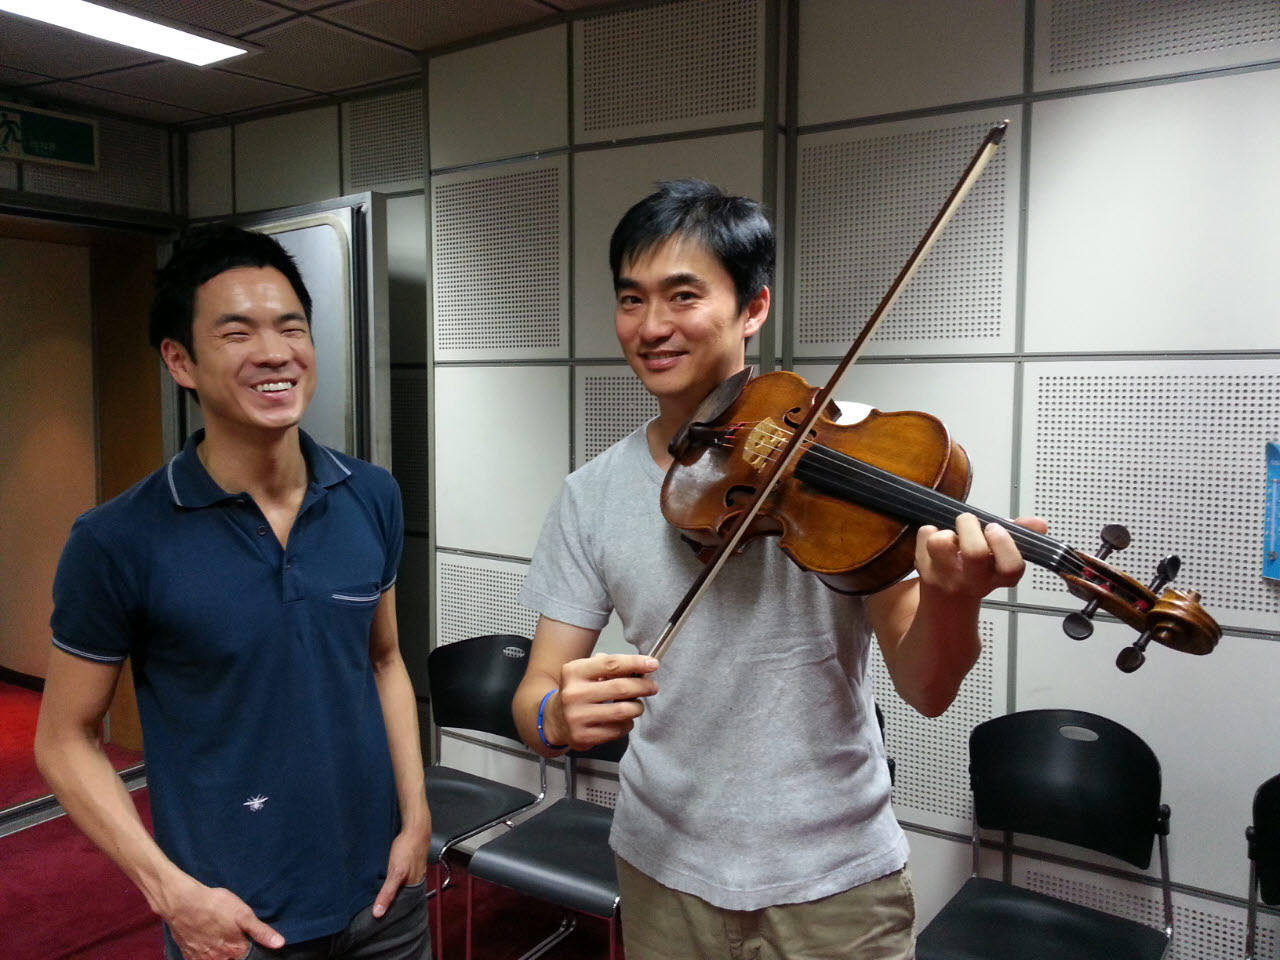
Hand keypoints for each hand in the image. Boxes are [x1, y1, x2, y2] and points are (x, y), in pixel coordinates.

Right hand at [163, 876, 283, 959]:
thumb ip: (261, 931)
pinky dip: (206, 954)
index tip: (245, 942)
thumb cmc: (215, 906)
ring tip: (219, 938)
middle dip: (233, 952)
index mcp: (235, 951)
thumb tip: (280, 944)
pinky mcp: (189, 956)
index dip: (249, 949)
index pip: (248, 958)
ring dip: (219, 953)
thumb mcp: (243, 914)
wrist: (182, 903)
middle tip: (230, 936)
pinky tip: (207, 943)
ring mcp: (202, 959)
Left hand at [372, 822, 429, 917]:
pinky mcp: (406, 868)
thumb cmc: (409, 848)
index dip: (388, 915)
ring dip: (387, 893)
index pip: (400, 909)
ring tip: (373, 898)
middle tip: (370, 910)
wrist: (415, 828)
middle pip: (399, 900)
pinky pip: (396, 880)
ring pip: (398, 890)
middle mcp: (414, 885)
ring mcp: (411, 876)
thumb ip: (388, 893)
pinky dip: (388, 883)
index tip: (374, 920)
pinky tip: (381, 882)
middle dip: (387, 905)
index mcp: (414, 890)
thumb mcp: (396, 873)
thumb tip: (378, 913)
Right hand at [551, 653, 658, 750]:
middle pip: (620, 687)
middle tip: (653, 687)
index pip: (611, 664)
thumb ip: (609, 666)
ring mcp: (577, 717)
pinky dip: (627, 724)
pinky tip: (623, 720)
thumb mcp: (586, 672)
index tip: (653, 664)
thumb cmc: (578, 691)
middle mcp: (573, 694)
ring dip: (637, 707)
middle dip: (643, 686)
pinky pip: (617, 730)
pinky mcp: (583, 737)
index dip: (635, 663)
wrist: (554, 719)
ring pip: (622, 711)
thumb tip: (641, 667)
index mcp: (574, 672)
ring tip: (637, 705)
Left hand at [916, 513, 1047, 599]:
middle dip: (971, 526)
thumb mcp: (1000, 557)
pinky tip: (934, 544)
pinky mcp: (923, 569)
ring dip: (946, 531)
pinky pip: (925, 535)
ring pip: (940, 542)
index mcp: (997, 577)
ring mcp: (945, 577)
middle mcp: (972, 581)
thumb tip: (1039, 523)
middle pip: (974, 552)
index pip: (1012, 567)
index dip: (1004, 544)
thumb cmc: (975, 572)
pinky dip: (928, 531)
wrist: (946, 603)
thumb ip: (1019, 536)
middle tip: (970, 524)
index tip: (995, 530)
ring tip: (950, 537)